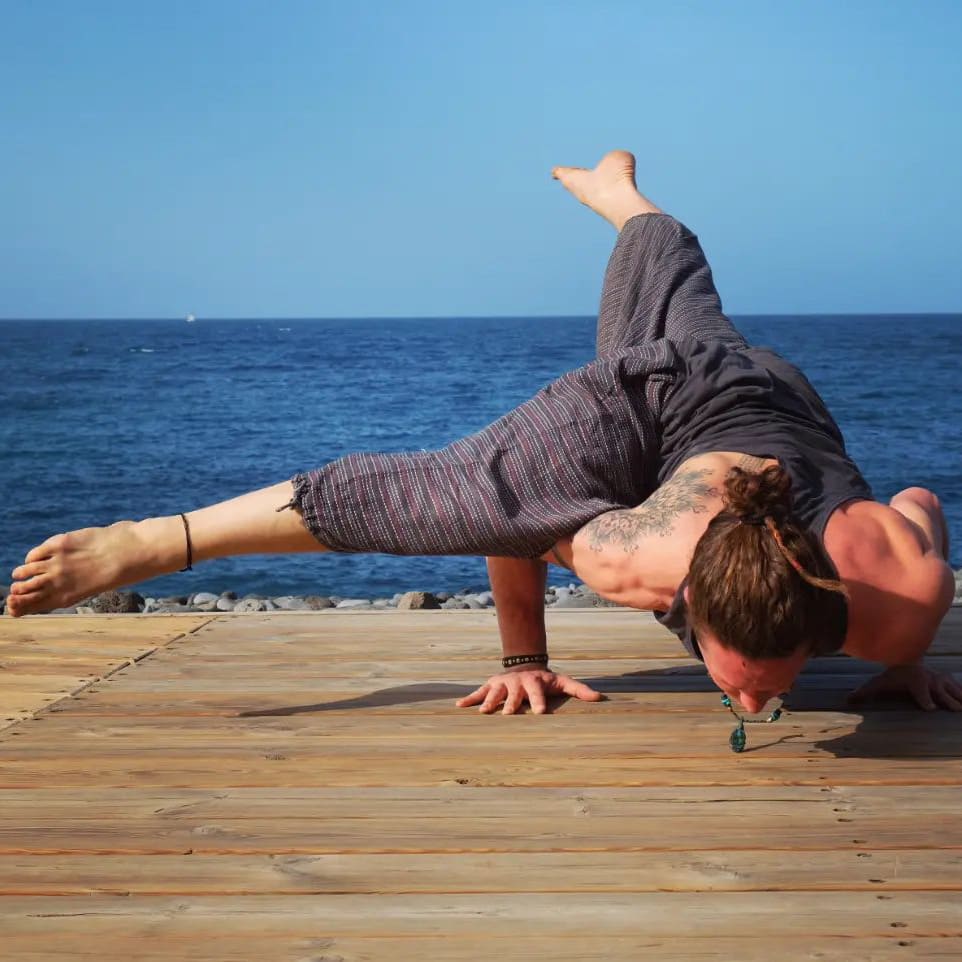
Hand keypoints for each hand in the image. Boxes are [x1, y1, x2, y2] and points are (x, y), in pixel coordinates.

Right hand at [456, 669, 602, 714]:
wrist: (525, 664)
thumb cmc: (546, 679)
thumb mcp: (563, 681)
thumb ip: (580, 689)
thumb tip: (600, 698)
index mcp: (534, 682)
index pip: (537, 692)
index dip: (538, 702)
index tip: (540, 713)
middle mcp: (516, 682)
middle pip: (513, 694)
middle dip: (511, 704)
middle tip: (509, 714)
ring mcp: (502, 683)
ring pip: (494, 692)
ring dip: (488, 702)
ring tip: (483, 712)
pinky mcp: (490, 685)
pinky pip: (478, 692)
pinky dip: (469, 698)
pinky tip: (458, 706)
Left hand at [847, 664, 961, 711]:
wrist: (905, 660)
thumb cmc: (891, 676)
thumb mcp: (877, 682)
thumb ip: (864, 691)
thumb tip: (847, 700)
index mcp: (913, 681)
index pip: (919, 691)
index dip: (924, 699)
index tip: (930, 709)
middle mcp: (928, 679)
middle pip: (939, 691)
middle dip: (947, 700)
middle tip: (954, 709)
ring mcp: (940, 679)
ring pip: (952, 688)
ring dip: (959, 697)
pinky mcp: (948, 680)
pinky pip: (959, 686)